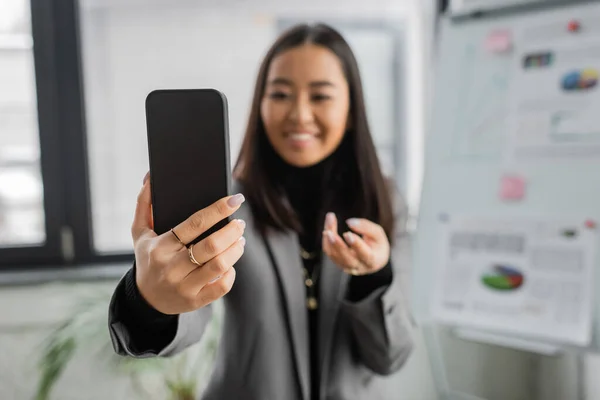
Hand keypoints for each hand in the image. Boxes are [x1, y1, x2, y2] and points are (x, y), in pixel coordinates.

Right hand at [132, 173, 245, 314]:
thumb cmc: (148, 258)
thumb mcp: (139, 232)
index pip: (194, 224)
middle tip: (240, 223)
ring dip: (236, 249)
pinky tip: (230, 263)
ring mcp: (183, 286)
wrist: (145, 299)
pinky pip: (221, 286)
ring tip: (240, 239)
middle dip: (232, 230)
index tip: (235, 200)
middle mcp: (171, 267)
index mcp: (160, 246)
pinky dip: (231, 272)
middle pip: (211, 245)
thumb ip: (144, 203)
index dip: (218, 210)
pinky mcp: (195, 301)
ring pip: (219, 265)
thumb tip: (151, 177)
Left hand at [322, 212, 389, 275]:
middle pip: (346, 258)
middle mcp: (359, 267)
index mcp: (372, 260)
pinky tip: (328, 227)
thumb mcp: (378, 234)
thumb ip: (366, 227)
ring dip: (329, 238)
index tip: (347, 234)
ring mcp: (347, 267)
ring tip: (330, 219)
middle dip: (337, 245)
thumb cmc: (377, 244)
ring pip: (334, 254)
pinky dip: (326, 239)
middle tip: (329, 232)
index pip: (364, 254)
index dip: (356, 245)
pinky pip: (329, 252)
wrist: (373, 259)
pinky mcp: (338, 263)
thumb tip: (349, 222)